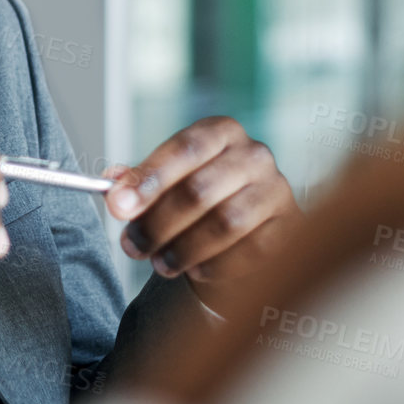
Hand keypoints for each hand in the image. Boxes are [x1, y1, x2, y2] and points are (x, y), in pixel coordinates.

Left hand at [104, 117, 297, 315]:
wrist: (241, 234)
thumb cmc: (196, 203)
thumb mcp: (164, 184)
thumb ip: (138, 183)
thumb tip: (113, 187)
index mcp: (221, 132)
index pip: (184, 149)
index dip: (148, 178)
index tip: (118, 206)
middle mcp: (254, 155)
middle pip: (200, 190)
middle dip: (158, 223)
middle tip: (132, 245)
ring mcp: (276, 190)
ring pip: (225, 223)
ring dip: (184, 249)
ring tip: (160, 263)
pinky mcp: (289, 227)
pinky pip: (250, 251)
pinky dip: (216, 265)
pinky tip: (195, 270)